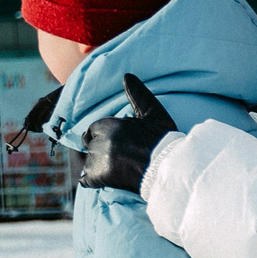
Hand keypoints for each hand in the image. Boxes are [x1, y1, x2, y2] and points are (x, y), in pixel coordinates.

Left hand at [78, 73, 177, 193]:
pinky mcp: (99, 177)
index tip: (119, 144)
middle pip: (90, 145)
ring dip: (99, 166)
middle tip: (120, 158)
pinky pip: (86, 180)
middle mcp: (99, 141)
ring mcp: (97, 160)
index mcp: (108, 124)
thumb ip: (137, 94)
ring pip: (89, 162)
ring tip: (119, 169)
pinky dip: (93, 181)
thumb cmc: (163, 141)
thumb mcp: (153, 112)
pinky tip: (106, 180)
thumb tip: (126, 76)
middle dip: (101, 150)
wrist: (170, 168)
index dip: (105, 136)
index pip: (94, 130)